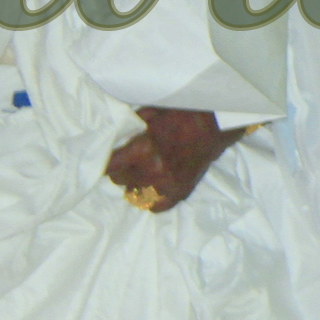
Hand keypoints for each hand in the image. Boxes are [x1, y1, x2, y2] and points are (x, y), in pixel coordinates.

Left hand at [105, 106, 250, 214]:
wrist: (215, 124)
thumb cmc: (182, 114)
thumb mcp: (151, 113)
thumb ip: (130, 128)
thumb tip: (112, 139)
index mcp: (142, 148)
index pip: (109, 166)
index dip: (104, 161)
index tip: (104, 160)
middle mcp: (152, 170)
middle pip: (118, 180)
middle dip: (120, 169)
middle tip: (127, 161)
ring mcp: (167, 184)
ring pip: (134, 193)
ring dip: (134, 183)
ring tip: (140, 173)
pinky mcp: (180, 192)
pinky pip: (155, 206)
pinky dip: (151, 199)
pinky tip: (151, 189)